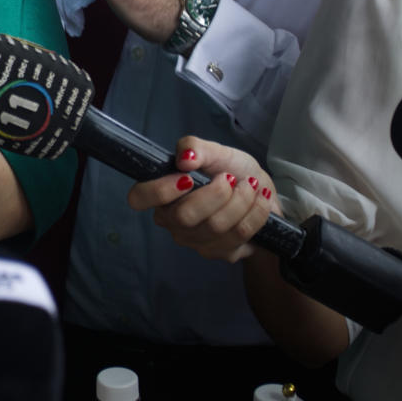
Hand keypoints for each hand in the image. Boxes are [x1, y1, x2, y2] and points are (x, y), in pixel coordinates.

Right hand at [127, 137, 276, 261]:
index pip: (139, 198)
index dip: (160, 191)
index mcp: (163, 195)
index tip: (188, 178)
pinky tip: (259, 199)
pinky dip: (256, 211)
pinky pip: (239, 234)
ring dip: (241, 200)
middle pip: (184, 216)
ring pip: (216, 226)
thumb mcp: (216, 152)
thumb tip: (185, 158)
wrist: (262, 193)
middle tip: (230, 178)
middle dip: (215, 193)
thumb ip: (196, 147)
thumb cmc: (232, 171)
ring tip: (250, 185)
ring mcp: (196, 241)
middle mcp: (173, 222)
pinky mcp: (221, 253)